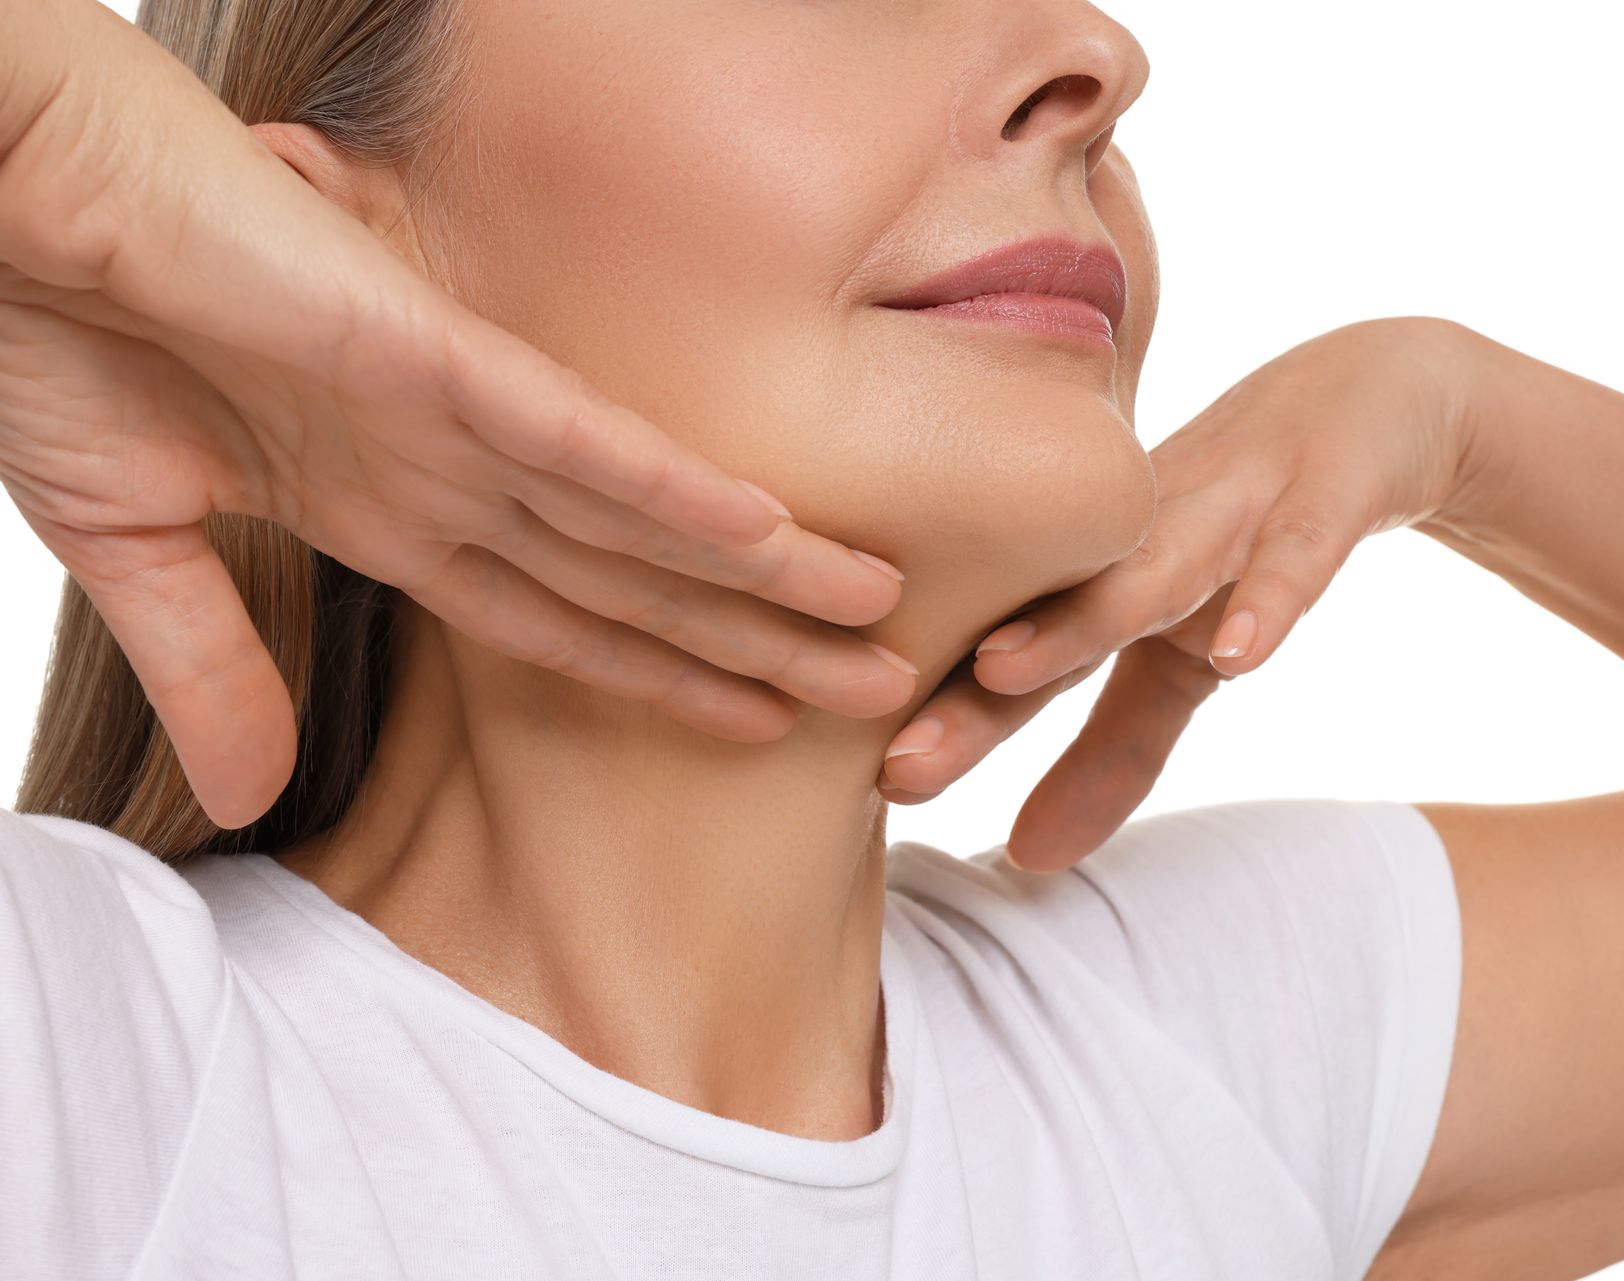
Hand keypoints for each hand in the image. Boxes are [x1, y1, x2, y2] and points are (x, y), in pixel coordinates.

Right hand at [0, 4, 914, 827]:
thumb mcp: (141, 543)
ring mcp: (442, 407)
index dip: (669, 675)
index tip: (767, 723)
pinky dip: (665, 489)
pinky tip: (764, 533)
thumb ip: (215, 665)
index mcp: (387, 504)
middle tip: (888, 693)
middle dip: (760, 644)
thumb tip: (253, 798)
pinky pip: (569, 432)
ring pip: (638, 514)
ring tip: (880, 625)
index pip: (564, 617)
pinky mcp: (418, 348)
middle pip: (637, 579)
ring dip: (761, 577)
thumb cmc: (55, 333)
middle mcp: (445, 464)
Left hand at [876, 318, 1491, 870]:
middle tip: (902, 760)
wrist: (1379, 396)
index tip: (875, 786)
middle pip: (1052, 611)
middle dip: (975, 688)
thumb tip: (1024, 860)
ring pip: (1152, 562)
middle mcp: (1141, 531)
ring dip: (1083, 616)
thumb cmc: (1246, 530)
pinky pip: (1296, 548)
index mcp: (1094, 571)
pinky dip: (1270, 596)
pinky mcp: (1324, 491)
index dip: (946, 718)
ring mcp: (1232, 503)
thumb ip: (1111, 755)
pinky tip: (1239, 653)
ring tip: (1005, 671)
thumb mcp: (1183, 659)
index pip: (1010, 655)